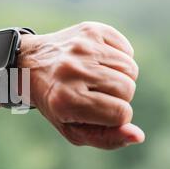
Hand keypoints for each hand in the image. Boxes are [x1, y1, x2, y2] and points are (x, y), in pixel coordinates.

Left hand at [19, 21, 144, 148]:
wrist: (31, 65)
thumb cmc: (57, 103)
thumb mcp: (73, 129)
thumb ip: (106, 138)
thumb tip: (139, 136)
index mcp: (66, 100)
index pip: (120, 113)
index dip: (115, 117)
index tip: (98, 112)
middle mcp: (72, 70)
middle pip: (127, 89)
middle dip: (118, 96)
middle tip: (94, 93)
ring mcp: (82, 47)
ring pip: (130, 69)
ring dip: (120, 77)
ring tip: (97, 78)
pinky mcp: (90, 30)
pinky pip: (127, 50)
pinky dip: (120, 59)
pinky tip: (98, 62)